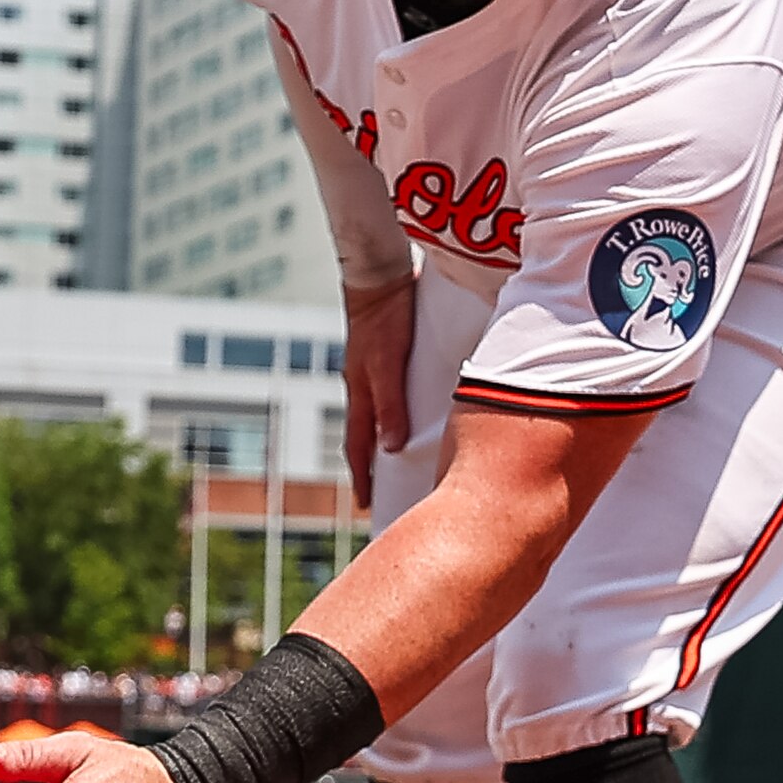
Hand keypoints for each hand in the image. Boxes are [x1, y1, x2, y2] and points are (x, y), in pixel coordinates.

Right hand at [341, 274, 419, 502]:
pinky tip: (424, 414)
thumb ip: (391, 405)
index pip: (359, 449)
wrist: (380, 276)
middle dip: (376, 467)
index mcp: (361, 396)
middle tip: (389, 493)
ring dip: (392, 440)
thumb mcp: (387, 365)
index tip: (366, 505)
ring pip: (384, 417)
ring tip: (410, 461)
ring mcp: (376, 374)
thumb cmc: (382, 320)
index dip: (363, 478)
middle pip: (368, 438)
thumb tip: (392, 449)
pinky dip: (404, 412)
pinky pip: (397, 395)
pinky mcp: (391, 359)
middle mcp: (365, 389)